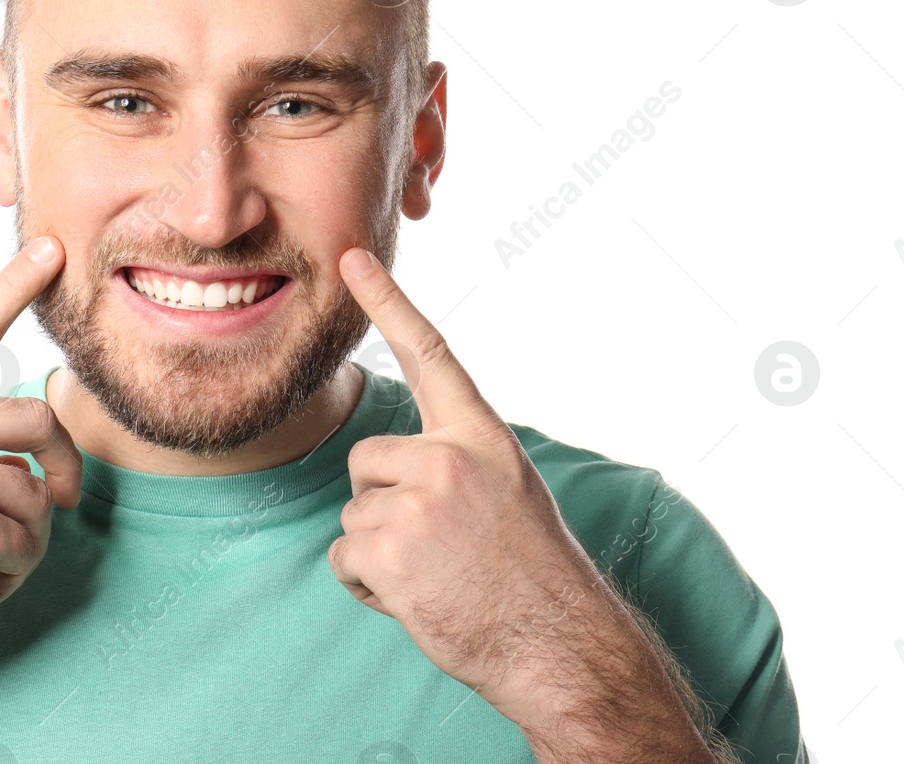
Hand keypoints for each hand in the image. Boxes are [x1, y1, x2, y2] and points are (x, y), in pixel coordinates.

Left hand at [327, 247, 635, 728]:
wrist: (559, 645)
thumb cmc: (532, 576)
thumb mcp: (508, 493)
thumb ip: (455, 464)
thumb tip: (391, 468)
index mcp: (482, 436)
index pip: (430, 352)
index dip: (388, 302)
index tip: (352, 258)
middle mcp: (449, 456)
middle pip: (366, 459)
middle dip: (385, 503)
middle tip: (440, 546)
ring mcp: (417, 500)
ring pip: (354, 512)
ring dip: (381, 550)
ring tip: (439, 575)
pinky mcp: (388, 547)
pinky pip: (345, 557)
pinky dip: (368, 586)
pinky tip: (418, 598)